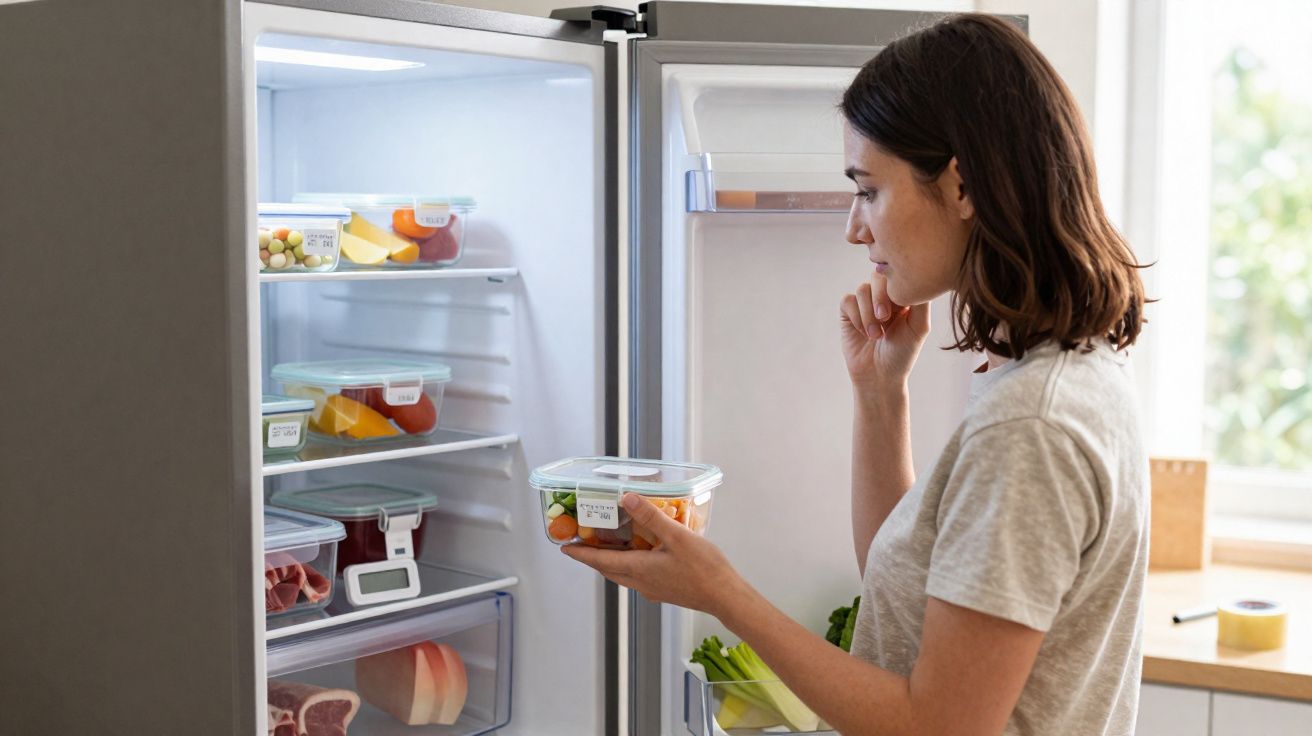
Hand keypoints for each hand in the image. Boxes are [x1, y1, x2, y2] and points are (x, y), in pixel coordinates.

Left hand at [561, 493, 745, 615]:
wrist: (725, 597)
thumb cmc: (704, 568)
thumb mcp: (677, 537)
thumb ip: (652, 517)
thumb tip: (627, 498)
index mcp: (638, 569)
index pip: (600, 561)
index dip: (581, 554)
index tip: (565, 548)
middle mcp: (641, 583)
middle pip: (609, 570)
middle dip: (593, 557)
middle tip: (583, 542)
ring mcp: (653, 590)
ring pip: (623, 575)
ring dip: (612, 561)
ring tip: (609, 544)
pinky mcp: (665, 591)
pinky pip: (638, 577)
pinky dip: (630, 564)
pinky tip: (642, 553)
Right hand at [839, 271, 930, 394]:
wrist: (879, 376)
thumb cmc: (902, 354)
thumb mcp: (919, 328)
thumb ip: (922, 302)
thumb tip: (918, 278)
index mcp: (902, 297)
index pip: (898, 276)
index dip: (896, 288)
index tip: (900, 310)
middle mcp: (883, 297)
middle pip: (878, 276)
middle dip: (880, 297)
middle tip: (884, 318)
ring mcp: (864, 303)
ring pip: (862, 289)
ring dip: (868, 314)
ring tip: (876, 335)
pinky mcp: (848, 312)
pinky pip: (848, 301)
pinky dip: (856, 317)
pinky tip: (864, 333)